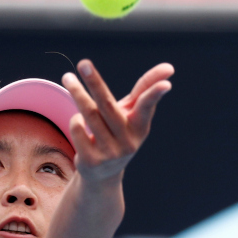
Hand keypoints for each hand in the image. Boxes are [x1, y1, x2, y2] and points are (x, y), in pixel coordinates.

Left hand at [61, 59, 173, 182]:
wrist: (102, 173)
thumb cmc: (120, 133)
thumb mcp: (133, 114)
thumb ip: (146, 89)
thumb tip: (169, 67)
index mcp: (140, 127)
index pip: (146, 107)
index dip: (155, 95)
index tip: (166, 84)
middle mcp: (127, 141)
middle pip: (107, 105)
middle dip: (94, 82)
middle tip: (83, 63)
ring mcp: (109, 153)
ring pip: (88, 115)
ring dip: (77, 93)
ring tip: (68, 78)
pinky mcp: (91, 160)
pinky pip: (77, 129)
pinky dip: (75, 120)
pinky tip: (77, 120)